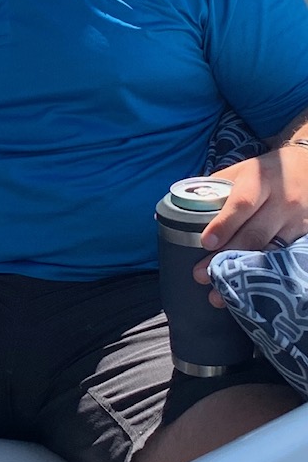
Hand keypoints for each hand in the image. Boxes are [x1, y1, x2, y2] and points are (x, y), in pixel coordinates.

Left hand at [192, 148, 307, 304]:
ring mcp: (294, 222)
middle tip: (201, 275)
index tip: (206, 243)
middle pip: (254, 235)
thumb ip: (207, 191)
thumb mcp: (237, 173)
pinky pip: (283, 260)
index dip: (224, 225)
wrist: (307, 169)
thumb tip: (166, 212)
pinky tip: (249, 290)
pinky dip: (265, 276)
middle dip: (227, 258)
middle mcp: (280, 202)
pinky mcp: (303, 236)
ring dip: (244, 274)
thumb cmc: (262, 174)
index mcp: (258, 182)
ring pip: (270, 252)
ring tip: (220, 292)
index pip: (241, 204)